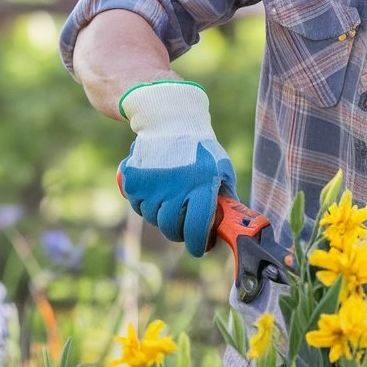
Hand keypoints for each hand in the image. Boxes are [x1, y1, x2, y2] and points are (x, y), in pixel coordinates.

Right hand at [116, 81, 236, 256]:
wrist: (170, 119)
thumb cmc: (202, 147)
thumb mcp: (222, 168)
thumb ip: (226, 197)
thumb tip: (233, 226)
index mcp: (201, 186)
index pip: (195, 228)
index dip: (196, 244)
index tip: (198, 248)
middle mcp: (174, 188)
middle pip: (170, 227)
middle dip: (178, 232)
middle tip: (184, 225)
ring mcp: (151, 184)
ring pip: (152, 217)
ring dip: (161, 215)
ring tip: (170, 199)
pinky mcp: (133, 180)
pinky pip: (136, 204)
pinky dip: (144, 202)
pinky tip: (155, 189)